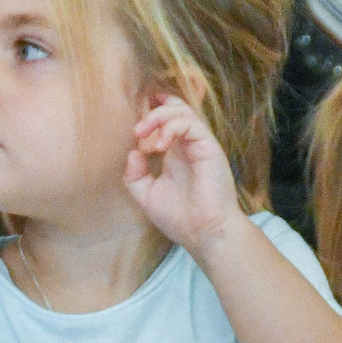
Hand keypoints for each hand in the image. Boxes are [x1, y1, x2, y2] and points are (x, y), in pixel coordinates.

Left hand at [124, 96, 246, 251]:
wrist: (203, 233)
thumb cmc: (179, 217)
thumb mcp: (146, 195)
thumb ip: (135, 175)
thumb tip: (132, 152)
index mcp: (175, 153)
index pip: (168, 120)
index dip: (154, 109)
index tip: (136, 110)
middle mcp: (188, 146)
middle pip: (176, 109)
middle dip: (154, 110)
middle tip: (136, 129)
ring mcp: (199, 145)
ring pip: (183, 113)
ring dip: (159, 118)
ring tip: (141, 133)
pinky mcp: (209, 148)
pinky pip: (192, 125)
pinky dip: (172, 129)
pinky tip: (160, 146)